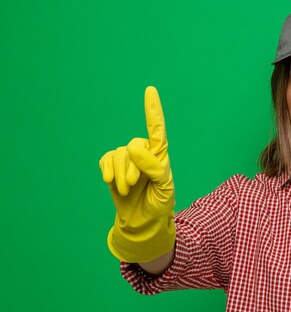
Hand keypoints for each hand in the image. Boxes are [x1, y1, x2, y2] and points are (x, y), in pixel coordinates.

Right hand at [99, 86, 175, 262]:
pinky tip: (109, 182)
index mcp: (160, 156)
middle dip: (131, 169)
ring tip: (127, 190)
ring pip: (118, 154)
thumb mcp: (164, 188)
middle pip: (133, 147)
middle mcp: (144, 152)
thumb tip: (134, 148)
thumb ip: (154, 168)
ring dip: (119, 175)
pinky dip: (107, 172)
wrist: (142, 221)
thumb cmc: (158, 204)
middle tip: (134, 186)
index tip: (150, 91)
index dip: (153, 110)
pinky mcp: (112, 165)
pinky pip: (105, 159)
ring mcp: (127, 158)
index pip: (157, 130)